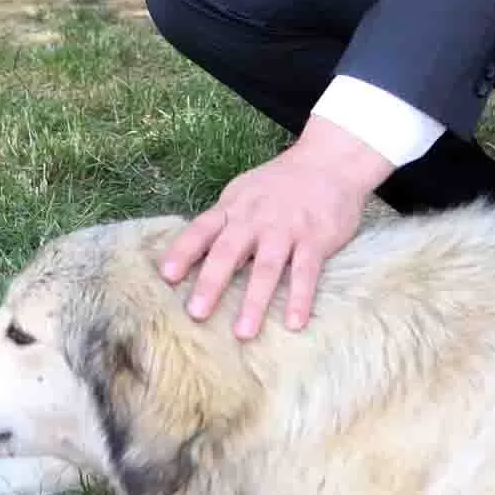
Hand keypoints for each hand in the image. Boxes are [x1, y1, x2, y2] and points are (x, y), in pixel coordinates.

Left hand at [161, 116, 389, 337]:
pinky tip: (293, 323)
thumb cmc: (279, 185)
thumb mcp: (244, 194)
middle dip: (211, 283)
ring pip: (266, 267)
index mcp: (233, 208)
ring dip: (254, 301)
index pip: (201, 230)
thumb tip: (194, 261)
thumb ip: (223, 224)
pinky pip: (305, 272)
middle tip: (196, 313)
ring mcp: (286, 229)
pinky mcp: (316, 239)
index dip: (183, 252)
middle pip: (229, 251)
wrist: (329, 161)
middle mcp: (255, 219)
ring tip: (243, 333)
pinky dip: (299, 298)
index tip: (166, 277)